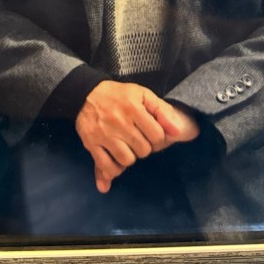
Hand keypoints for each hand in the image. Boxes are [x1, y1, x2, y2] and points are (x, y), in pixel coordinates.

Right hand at [75, 81, 193, 192]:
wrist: (86, 94)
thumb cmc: (119, 95)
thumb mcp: (142, 94)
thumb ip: (162, 110)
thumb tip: (177, 131)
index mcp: (133, 108)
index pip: (157, 136)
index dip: (157, 137)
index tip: (150, 133)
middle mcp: (119, 122)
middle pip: (143, 150)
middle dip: (143, 147)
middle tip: (137, 139)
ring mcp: (104, 134)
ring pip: (127, 160)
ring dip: (129, 157)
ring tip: (126, 147)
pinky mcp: (91, 144)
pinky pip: (107, 166)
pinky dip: (114, 169)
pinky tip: (115, 161)